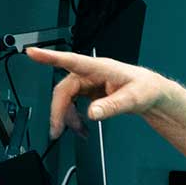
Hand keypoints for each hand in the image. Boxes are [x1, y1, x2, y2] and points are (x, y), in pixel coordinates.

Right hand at [26, 47, 175, 139]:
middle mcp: (92, 73)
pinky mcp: (90, 91)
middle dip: (58, 110)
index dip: (50, 57)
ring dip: (66, 116)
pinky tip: (80, 127)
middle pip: (64, 89)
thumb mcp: (133, 99)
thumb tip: (93, 112)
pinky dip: (74, 117)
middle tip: (57, 129)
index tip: (33, 53)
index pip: (72, 60)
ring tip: (75, 131)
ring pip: (67, 98)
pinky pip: (73, 103)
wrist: (152, 94)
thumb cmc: (146, 89)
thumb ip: (112, 106)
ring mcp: (90, 82)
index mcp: (102, 68)